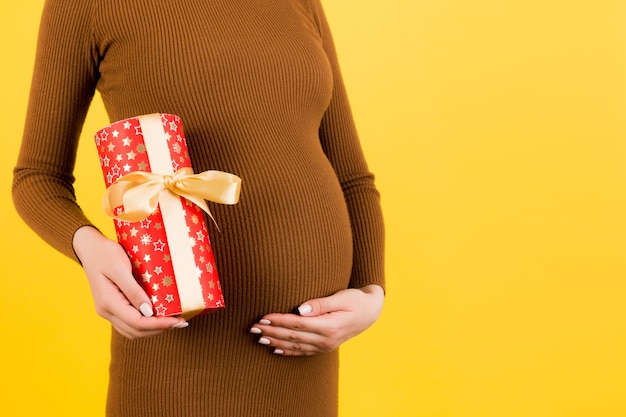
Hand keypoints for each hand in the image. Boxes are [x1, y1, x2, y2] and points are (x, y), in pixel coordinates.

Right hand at [73, 226, 186, 338]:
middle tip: (180, 322)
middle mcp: (106, 311)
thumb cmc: (105, 254)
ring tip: (172, 321)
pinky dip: (145, 324)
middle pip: (135, 331)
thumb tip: (148, 311)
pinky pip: (129, 323)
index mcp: (108, 303)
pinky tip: (158, 317)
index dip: (159, 324)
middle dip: (159, 329)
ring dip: (152, 329)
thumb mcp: (120, 268)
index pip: (137, 322)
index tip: (177, 320)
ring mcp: (108, 311)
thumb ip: (133, 291)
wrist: (90, 248)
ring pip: (132, 331)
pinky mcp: (112, 307)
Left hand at [250, 284, 383, 355]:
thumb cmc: (356, 300)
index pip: (297, 324)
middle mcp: (326, 340)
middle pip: (293, 336)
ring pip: (295, 346)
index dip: (278, 321)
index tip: (263, 317)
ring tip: (259, 338)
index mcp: (328, 327)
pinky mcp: (325, 346)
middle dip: (272, 332)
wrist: (372, 311)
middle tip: (254, 327)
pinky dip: (288, 351)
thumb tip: (300, 309)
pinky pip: (303, 351)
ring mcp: (325, 346)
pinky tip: (276, 350)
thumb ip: (320, 304)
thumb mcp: (341, 297)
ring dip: (276, 342)